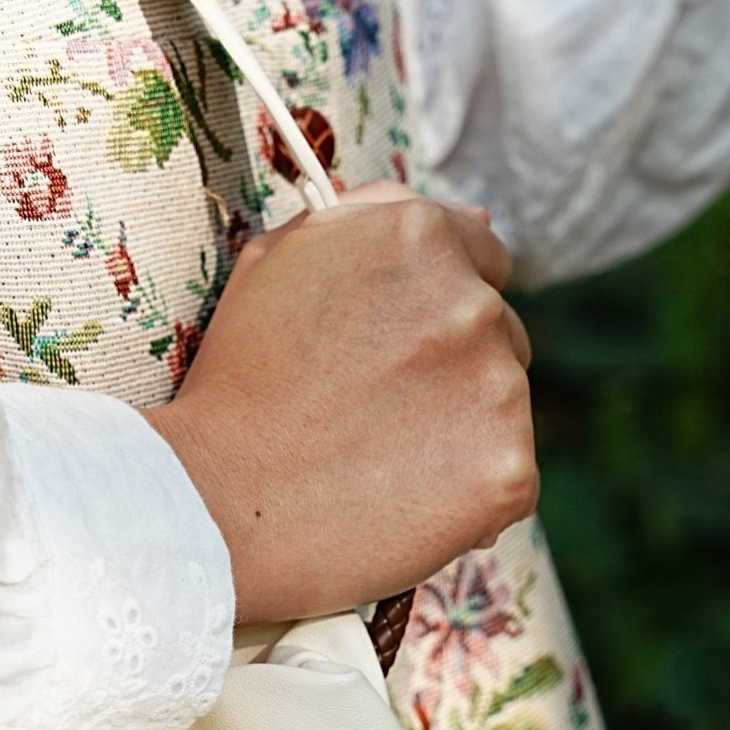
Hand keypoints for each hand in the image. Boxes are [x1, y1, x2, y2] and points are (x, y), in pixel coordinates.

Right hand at [143, 184, 536, 626]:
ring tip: (380, 466)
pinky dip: (472, 501)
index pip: (485, 257)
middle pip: (502, 337)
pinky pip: (510, 482)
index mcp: (418, 235)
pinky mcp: (508, 472)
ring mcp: (497, 389)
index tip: (408, 350)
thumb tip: (470, 221)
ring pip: (504, 410)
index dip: (444, 307)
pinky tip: (405, 508)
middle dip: (455, 373)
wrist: (220, 508)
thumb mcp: (280, 261)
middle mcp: (471, 302)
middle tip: (375, 420)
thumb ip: (372, 222)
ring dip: (461, 436)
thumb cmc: (236, 390)